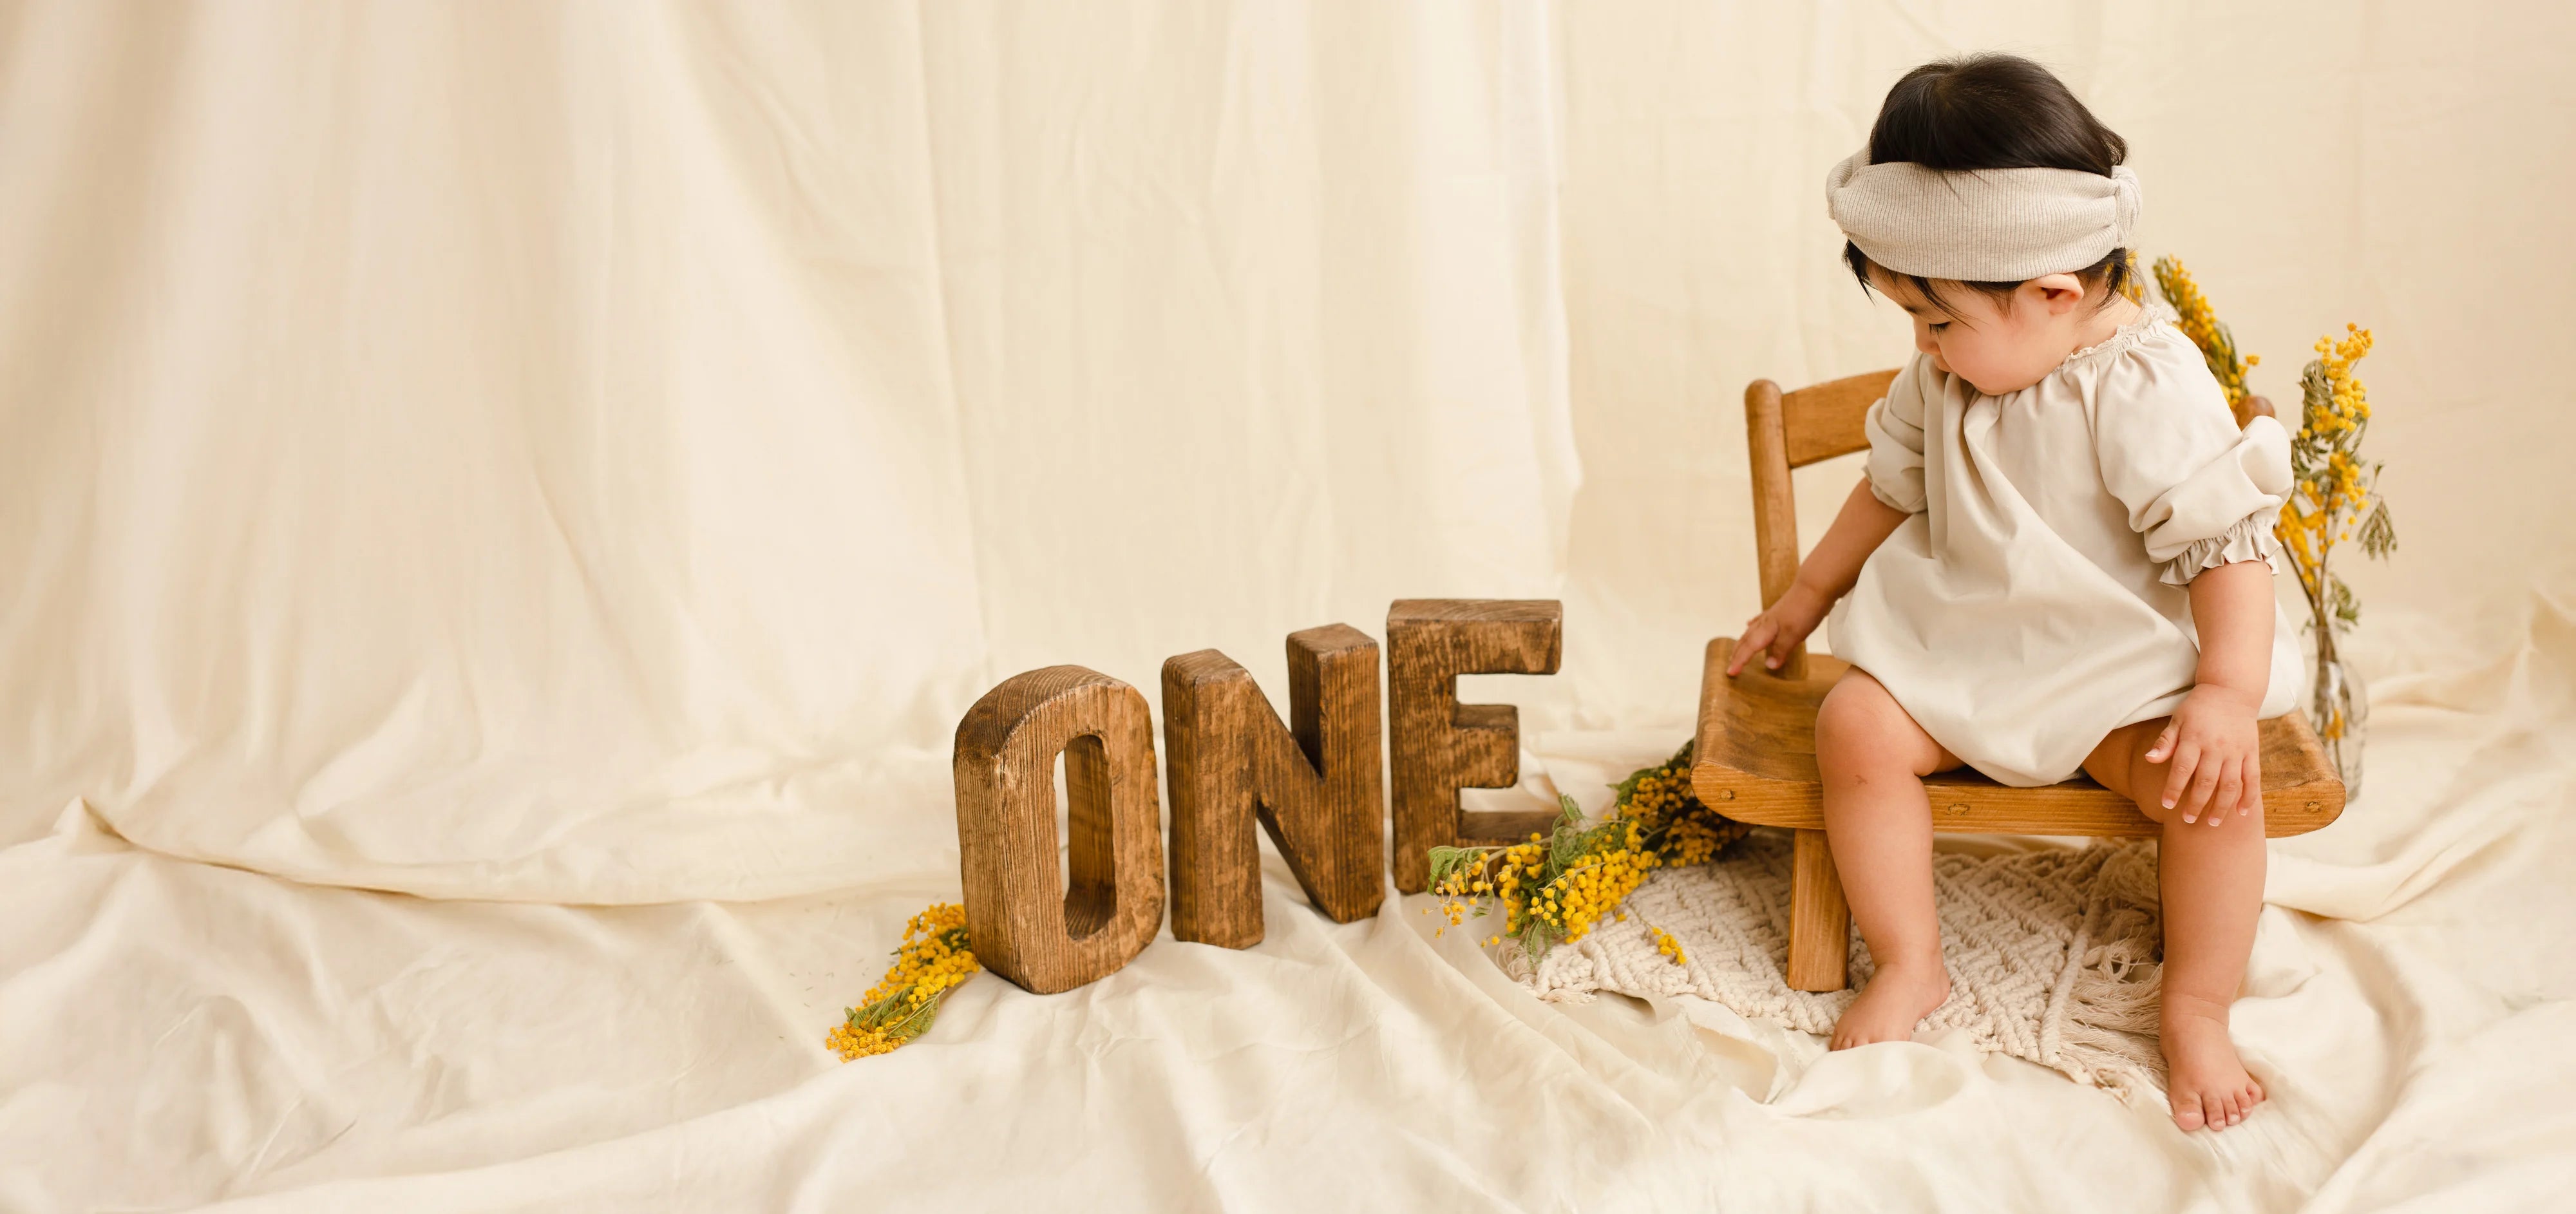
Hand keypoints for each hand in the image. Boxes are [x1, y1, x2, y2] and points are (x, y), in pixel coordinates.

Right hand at [1725, 582, 1829, 676]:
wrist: (1815, 586)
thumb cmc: (1805, 610)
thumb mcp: (1794, 634)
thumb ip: (1781, 649)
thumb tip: (1769, 665)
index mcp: (1767, 629)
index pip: (1749, 648)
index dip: (1739, 661)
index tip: (1729, 673)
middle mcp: (1766, 622)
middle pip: (1746, 639)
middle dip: (1737, 653)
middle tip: (1730, 666)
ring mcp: (1772, 615)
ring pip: (1751, 631)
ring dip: (1743, 642)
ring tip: (1736, 650)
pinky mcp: (1780, 610)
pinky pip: (1760, 620)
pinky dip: (1753, 625)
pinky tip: (1750, 624)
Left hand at [2147, 685, 2264, 825]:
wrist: (2231, 690)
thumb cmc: (2198, 707)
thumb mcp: (2177, 719)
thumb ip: (2166, 741)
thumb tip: (2149, 759)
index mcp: (2194, 739)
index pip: (2182, 769)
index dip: (2173, 788)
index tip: (2165, 805)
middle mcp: (2217, 747)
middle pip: (2206, 781)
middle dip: (2196, 803)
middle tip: (2188, 820)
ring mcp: (2237, 750)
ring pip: (2230, 784)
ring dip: (2222, 806)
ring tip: (2213, 823)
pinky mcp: (2252, 752)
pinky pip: (2253, 778)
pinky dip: (2249, 797)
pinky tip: (2242, 812)